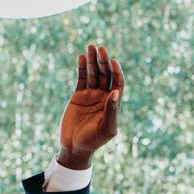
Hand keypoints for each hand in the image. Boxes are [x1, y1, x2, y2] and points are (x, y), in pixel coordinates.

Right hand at [56, 43, 122, 168]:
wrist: (75, 147)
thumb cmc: (93, 141)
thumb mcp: (107, 128)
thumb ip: (112, 111)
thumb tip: (115, 92)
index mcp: (113, 103)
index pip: (118, 83)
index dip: (117, 71)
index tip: (114, 61)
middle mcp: (104, 97)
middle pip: (106, 74)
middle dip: (103, 61)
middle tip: (100, 48)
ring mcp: (91, 95)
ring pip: (94, 74)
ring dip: (93, 61)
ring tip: (90, 47)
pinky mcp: (78, 95)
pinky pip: (82, 78)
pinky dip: (82, 68)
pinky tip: (82, 57)